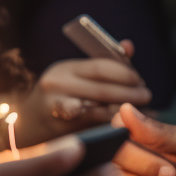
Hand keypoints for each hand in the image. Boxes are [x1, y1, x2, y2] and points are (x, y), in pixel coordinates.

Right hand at [37, 40, 151, 125]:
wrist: (29, 125)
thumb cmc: (61, 96)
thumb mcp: (75, 75)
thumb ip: (103, 62)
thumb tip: (129, 46)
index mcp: (63, 68)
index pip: (101, 67)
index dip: (125, 73)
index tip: (139, 80)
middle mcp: (57, 85)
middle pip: (103, 89)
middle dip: (130, 93)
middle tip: (146, 97)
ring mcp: (56, 108)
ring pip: (100, 110)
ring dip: (124, 110)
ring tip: (139, 110)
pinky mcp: (61, 130)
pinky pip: (94, 127)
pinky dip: (112, 124)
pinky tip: (124, 124)